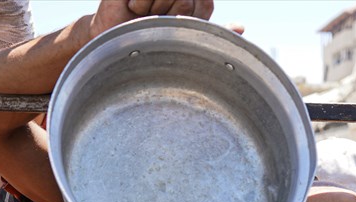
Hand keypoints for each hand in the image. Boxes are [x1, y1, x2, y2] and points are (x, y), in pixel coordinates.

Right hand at [89, 0, 213, 39]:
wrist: (114, 41)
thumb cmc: (148, 43)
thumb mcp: (185, 40)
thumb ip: (212, 33)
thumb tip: (241, 27)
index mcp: (191, 0)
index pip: (204, 3)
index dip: (189, 17)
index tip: (174, 26)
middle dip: (170, 14)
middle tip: (155, 21)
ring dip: (153, 10)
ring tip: (142, 15)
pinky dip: (140, 3)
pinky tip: (132, 6)